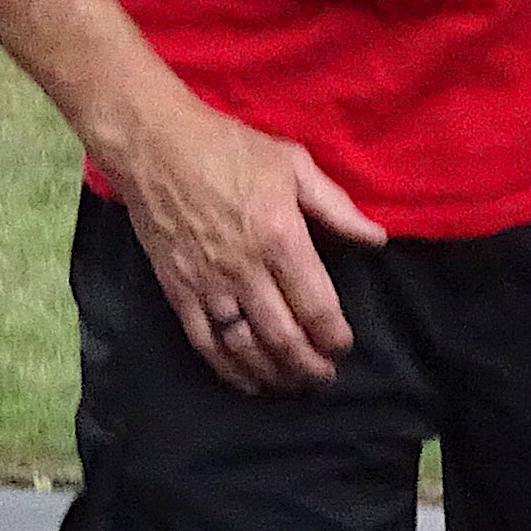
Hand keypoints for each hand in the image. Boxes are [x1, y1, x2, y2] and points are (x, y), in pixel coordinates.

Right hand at [109, 90, 389, 396]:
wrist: (154, 146)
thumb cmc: (228, 148)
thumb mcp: (292, 164)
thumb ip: (336, 207)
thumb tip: (376, 239)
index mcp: (280, 237)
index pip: (316, 306)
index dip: (333, 336)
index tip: (343, 346)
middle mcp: (246, 269)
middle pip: (284, 336)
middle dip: (309, 366)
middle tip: (324, 377)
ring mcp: (208, 283)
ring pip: (245, 347)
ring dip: (273, 373)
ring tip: (292, 384)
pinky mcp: (178, 290)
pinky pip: (205, 342)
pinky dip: (228, 369)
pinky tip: (247, 381)